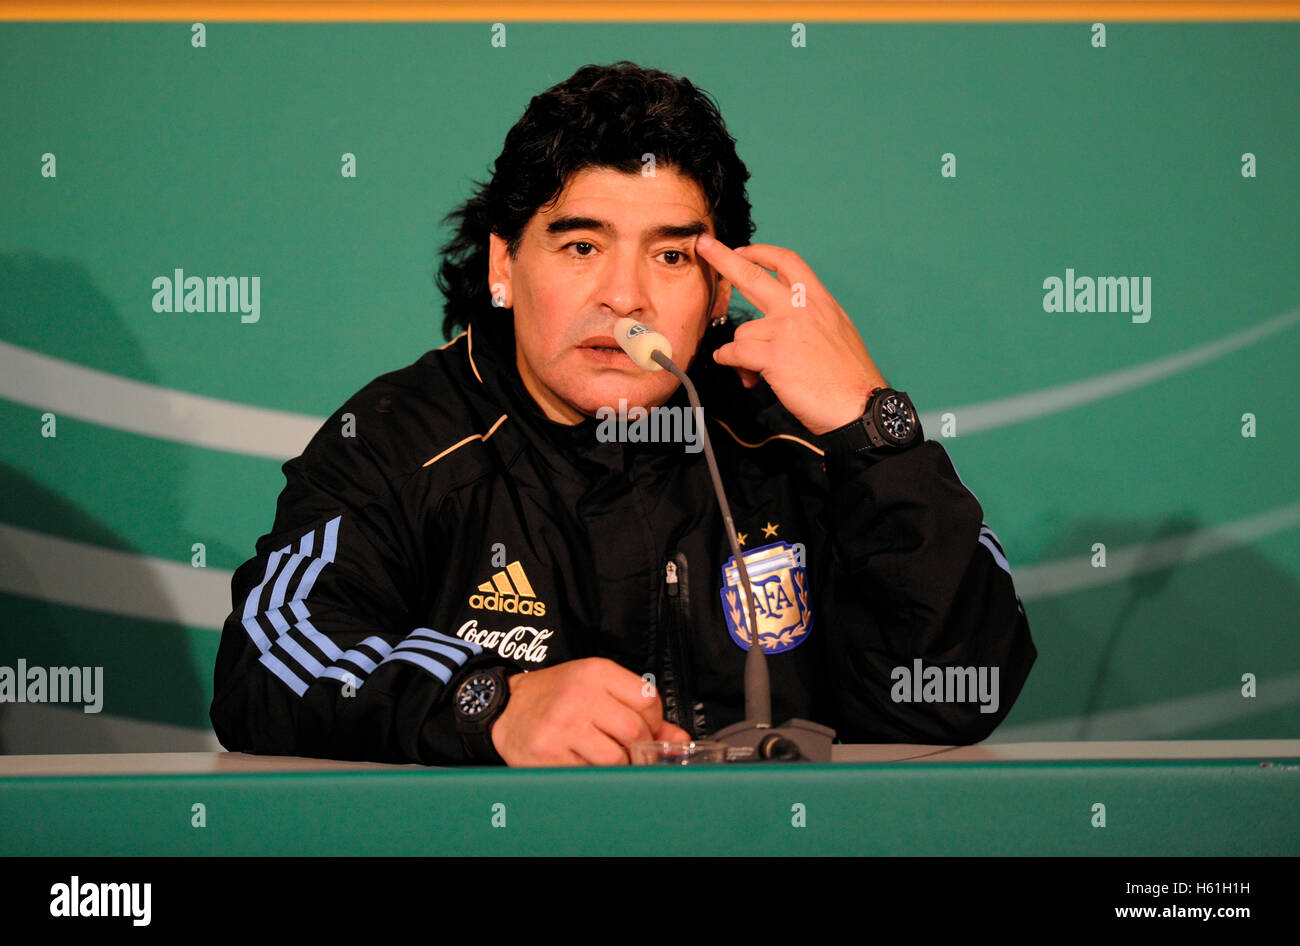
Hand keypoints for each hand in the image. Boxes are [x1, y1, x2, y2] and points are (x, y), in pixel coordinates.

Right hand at [490, 657, 690, 765]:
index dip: (654, 722)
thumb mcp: (597, 689)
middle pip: (635, 732)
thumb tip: (679, 739)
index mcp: (595, 672)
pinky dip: (593, 776)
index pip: (647, 700)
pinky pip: (588, 775)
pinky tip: (583, 764)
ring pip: (615, 759)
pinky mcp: (547, 753)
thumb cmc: (556, 697)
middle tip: (628, 752)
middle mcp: (579, 695)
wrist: (506, 708)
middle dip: (639, 749)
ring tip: (605, 760)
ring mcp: (562, 725)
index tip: (644, 731)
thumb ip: (639, 712)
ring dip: (617, 767)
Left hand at [696, 232, 888, 434]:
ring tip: (753, 372)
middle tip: (705, 246)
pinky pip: (736, 353)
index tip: (744, 250)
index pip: (788, 262)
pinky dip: (731, 362)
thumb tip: (786, 323)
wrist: (861, 405)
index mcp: (819, 301)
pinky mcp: (774, 356)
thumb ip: (812, 318)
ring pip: (742, 331)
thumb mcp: (839, 331)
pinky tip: (742, 373)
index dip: (762, 253)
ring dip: (740, 352)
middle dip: (723, 258)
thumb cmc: (851, 378)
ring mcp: (786, 330)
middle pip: (752, 275)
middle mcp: (801, 309)